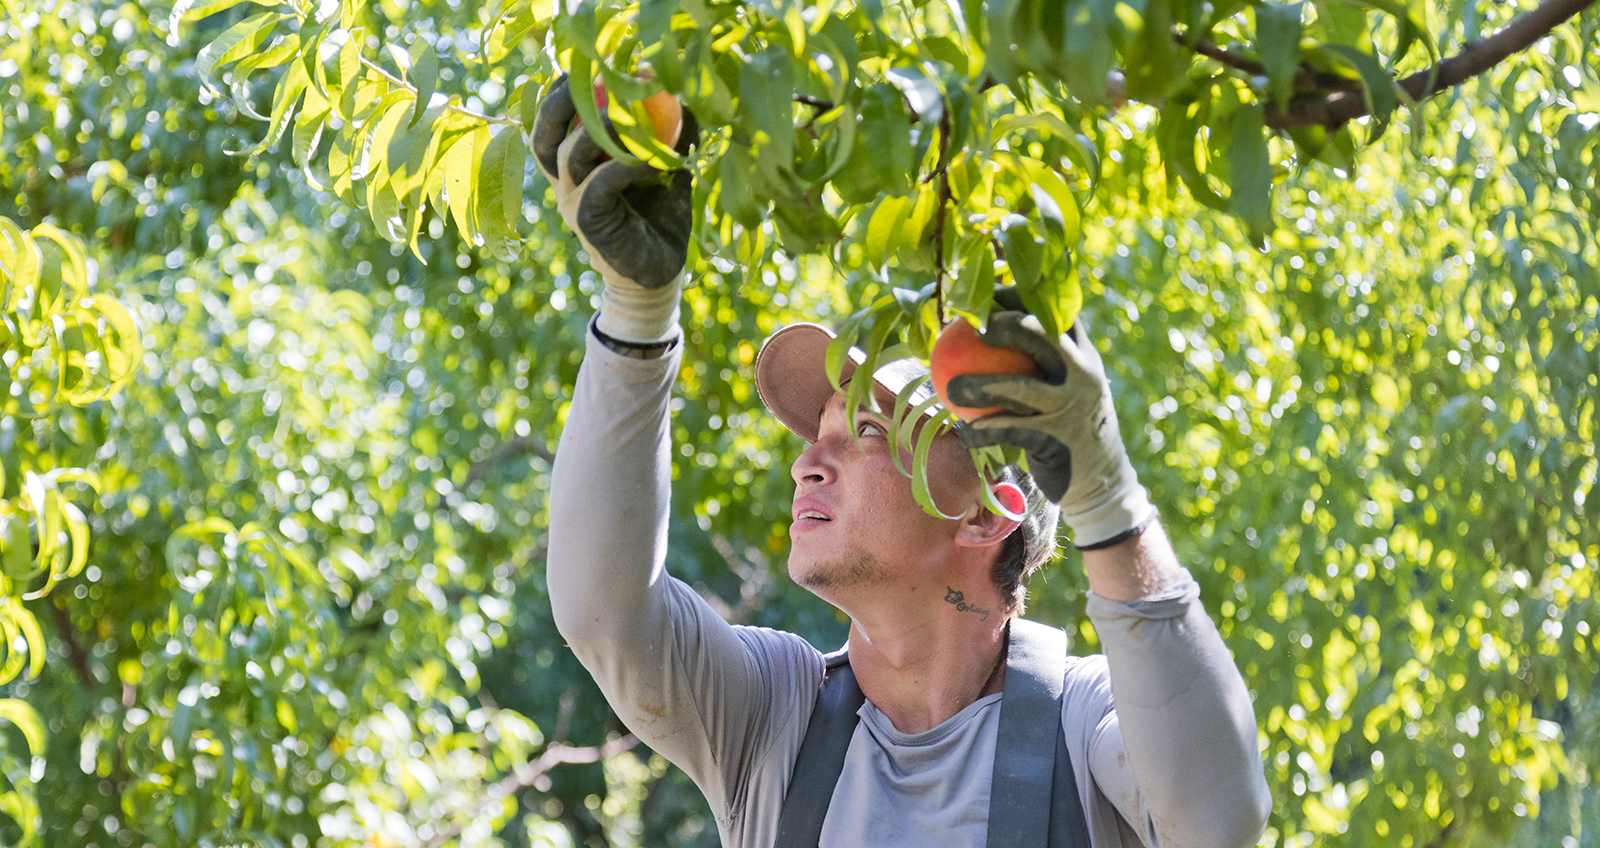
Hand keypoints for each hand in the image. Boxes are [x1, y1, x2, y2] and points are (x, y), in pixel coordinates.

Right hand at [531, 75, 699, 341]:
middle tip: (596, 78)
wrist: (660, 271)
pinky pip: (600, 183)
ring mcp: (571, 204)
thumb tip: (684, 94)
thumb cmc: (660, 216)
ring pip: (572, 155)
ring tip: (637, 119)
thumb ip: (670, 133)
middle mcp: (563, 184)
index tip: (582, 67)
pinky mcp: (587, 223)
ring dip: (604, 130)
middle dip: (563, 101)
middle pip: (545, 134)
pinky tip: (656, 162)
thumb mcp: (666, 167)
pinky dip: (627, 165)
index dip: (558, 95)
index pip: (550, 125)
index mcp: (574, 168)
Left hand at [945, 312, 1155, 548]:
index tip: (984, 299)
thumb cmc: (1067, 426)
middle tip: (972, 330)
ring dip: (980, 387)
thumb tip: (982, 334)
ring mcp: (1072, 405)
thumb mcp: (1065, 388)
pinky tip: (961, 431)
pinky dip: (981, 432)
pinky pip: (1009, 430)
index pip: (1052, 312)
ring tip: (951, 389)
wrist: (1101, 479)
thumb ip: (1038, 363)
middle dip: (1006, 324)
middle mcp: (1082, 373)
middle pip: (1042, 334)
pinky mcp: (1057, 439)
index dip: (1018, 298)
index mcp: (1083, 354)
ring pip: (1020, 388)